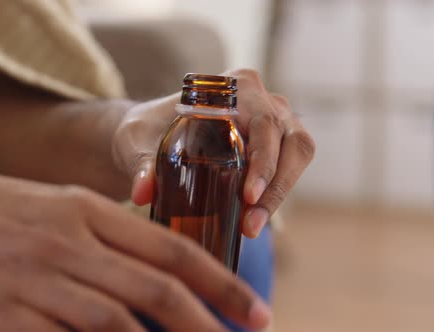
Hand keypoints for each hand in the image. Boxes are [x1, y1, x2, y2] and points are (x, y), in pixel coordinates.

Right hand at [0, 167, 269, 330]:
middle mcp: (69, 244)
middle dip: (207, 325)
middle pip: (154, 292)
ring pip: (114, 325)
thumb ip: (109, 239)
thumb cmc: (0, 209)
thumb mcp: (62, 207)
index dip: (221, 283)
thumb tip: (160, 270)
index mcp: (88, 212)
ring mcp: (34, 280)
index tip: (254, 311)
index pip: (171, 250)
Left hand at [113, 69, 314, 237]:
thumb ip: (140, 164)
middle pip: (291, 141)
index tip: (248, 196)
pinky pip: (288, 168)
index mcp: (235, 87)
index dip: (264, 160)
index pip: (263, 122)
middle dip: (276, 186)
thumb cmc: (145, 131)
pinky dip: (275, 195)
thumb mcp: (136, 143)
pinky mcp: (272, 146)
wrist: (148, 136)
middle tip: (249, 224)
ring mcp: (273, 121)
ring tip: (250, 227)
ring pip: (297, 154)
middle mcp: (261, 100)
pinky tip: (251, 221)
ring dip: (279, 194)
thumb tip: (142, 194)